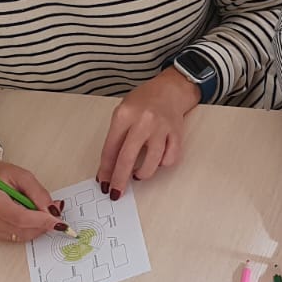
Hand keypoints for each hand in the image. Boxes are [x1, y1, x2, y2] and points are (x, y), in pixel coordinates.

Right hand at [0, 144, 61, 242]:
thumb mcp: (21, 175)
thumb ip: (38, 193)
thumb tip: (52, 211)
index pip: (20, 218)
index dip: (41, 221)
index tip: (58, 221)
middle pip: (22, 230)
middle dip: (42, 225)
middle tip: (56, 215)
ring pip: (21, 236)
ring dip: (37, 228)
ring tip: (43, 213)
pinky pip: (16, 237)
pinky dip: (28, 229)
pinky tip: (32, 218)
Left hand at [95, 69, 198, 196]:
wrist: (169, 90)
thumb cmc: (143, 102)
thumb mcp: (122, 113)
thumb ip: (115, 138)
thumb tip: (109, 168)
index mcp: (125, 115)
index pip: (110, 149)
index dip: (106, 170)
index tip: (104, 182)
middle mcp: (143, 121)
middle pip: (127, 158)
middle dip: (120, 180)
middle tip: (117, 192)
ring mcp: (161, 128)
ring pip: (152, 163)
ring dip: (142, 174)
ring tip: (138, 174)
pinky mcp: (177, 134)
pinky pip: (170, 159)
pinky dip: (162, 164)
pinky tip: (156, 160)